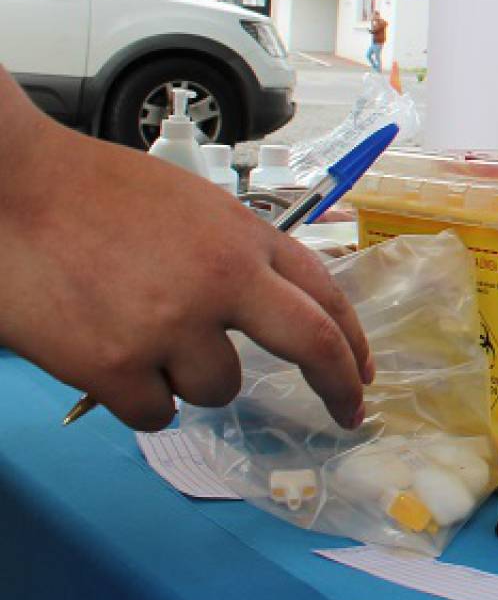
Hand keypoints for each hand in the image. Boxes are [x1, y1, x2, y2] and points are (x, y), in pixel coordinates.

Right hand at [0, 104, 374, 431]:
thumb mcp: (191, 206)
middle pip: (313, 346)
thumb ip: (234, 255)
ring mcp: (171, 327)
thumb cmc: (90, 191)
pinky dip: (139, 398)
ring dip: (189, 377)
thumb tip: (266, 306)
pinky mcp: (116, 367)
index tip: (362, 373)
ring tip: (138, 331)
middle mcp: (222, 281)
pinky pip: (156, 413)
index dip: (351, 340)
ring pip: (219, 389)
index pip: (325, 294)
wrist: (11, 186)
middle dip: (338, 387)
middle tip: (347, 413)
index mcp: (244, 236)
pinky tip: (107, 355)